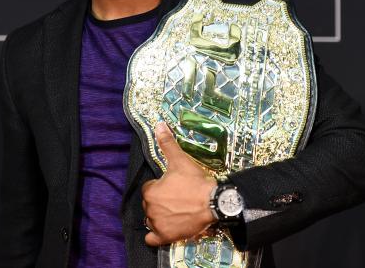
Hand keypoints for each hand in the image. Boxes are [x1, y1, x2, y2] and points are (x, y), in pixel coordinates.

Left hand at [142, 122, 216, 245]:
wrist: (214, 203)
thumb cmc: (196, 182)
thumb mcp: (180, 160)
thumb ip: (167, 143)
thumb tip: (159, 125)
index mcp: (151, 192)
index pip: (149, 188)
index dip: (160, 186)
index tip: (172, 186)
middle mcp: (150, 210)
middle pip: (150, 204)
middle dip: (160, 200)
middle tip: (177, 197)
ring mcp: (158, 225)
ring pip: (152, 219)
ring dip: (159, 216)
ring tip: (175, 210)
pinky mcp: (166, 236)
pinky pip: (152, 238)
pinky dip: (155, 235)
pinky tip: (164, 228)